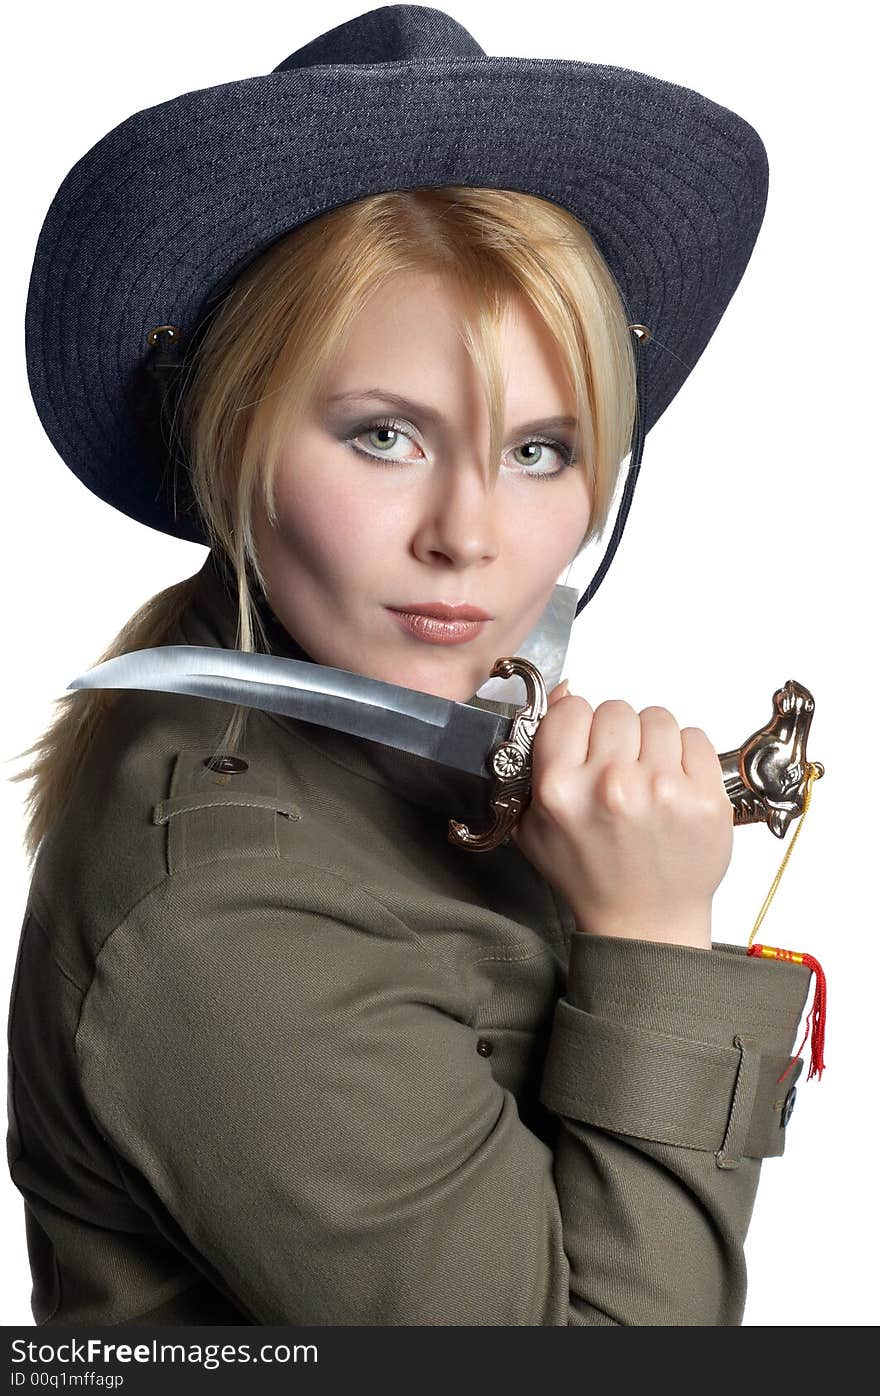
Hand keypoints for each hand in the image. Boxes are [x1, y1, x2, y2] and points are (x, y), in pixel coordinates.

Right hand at [509, 682, 733, 948]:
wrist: (644, 920)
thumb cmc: (590, 873)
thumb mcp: (535, 823)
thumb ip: (538, 757)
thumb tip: (564, 695)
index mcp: (561, 789)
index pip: (572, 709)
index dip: (578, 724)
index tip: (585, 745)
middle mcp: (610, 785)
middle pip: (617, 709)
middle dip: (618, 734)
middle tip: (620, 767)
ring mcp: (662, 790)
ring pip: (658, 718)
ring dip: (653, 741)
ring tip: (649, 777)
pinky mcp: (705, 798)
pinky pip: (696, 738)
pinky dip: (685, 755)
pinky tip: (673, 786)